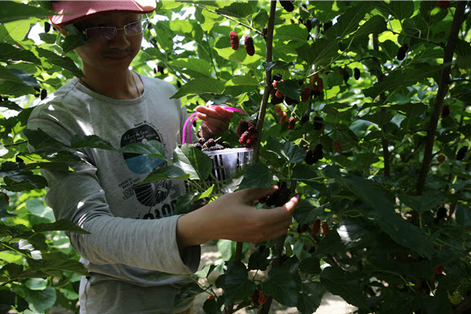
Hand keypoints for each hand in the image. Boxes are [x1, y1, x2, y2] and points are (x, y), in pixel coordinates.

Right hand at [176, 187, 300, 248]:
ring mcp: (258, 239)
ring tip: (279, 205)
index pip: (285, 213)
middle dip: (290, 210)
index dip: (293, 203)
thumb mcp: (242, 195)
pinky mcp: (255, 240)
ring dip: (285, 218)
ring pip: (282, 230)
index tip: (297, 194)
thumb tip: (276, 189)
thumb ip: (261, 191)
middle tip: (288, 197)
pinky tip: (270, 213)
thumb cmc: (222, 208)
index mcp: (259, 220)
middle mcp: (261, 232)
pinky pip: (273, 234)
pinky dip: (277, 224)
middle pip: (286, 222)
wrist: (207, 225)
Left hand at [196, 105, 233, 138]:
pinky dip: (208, 124)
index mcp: (229, 113)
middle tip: (199, 108)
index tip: (216, 107)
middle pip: (220, 118)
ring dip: (206, 118)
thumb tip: (209, 106)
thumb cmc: (212, 110)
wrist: (209, 120)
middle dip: (209, 112)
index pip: (229, 113)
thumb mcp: (213, 105)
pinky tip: (204, 120)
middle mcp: (228, 121)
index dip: (223, 111)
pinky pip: (213, 128)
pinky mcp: (218, 131)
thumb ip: (212, 105)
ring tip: (198, 114)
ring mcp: (223, 127)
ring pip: (216, 124)